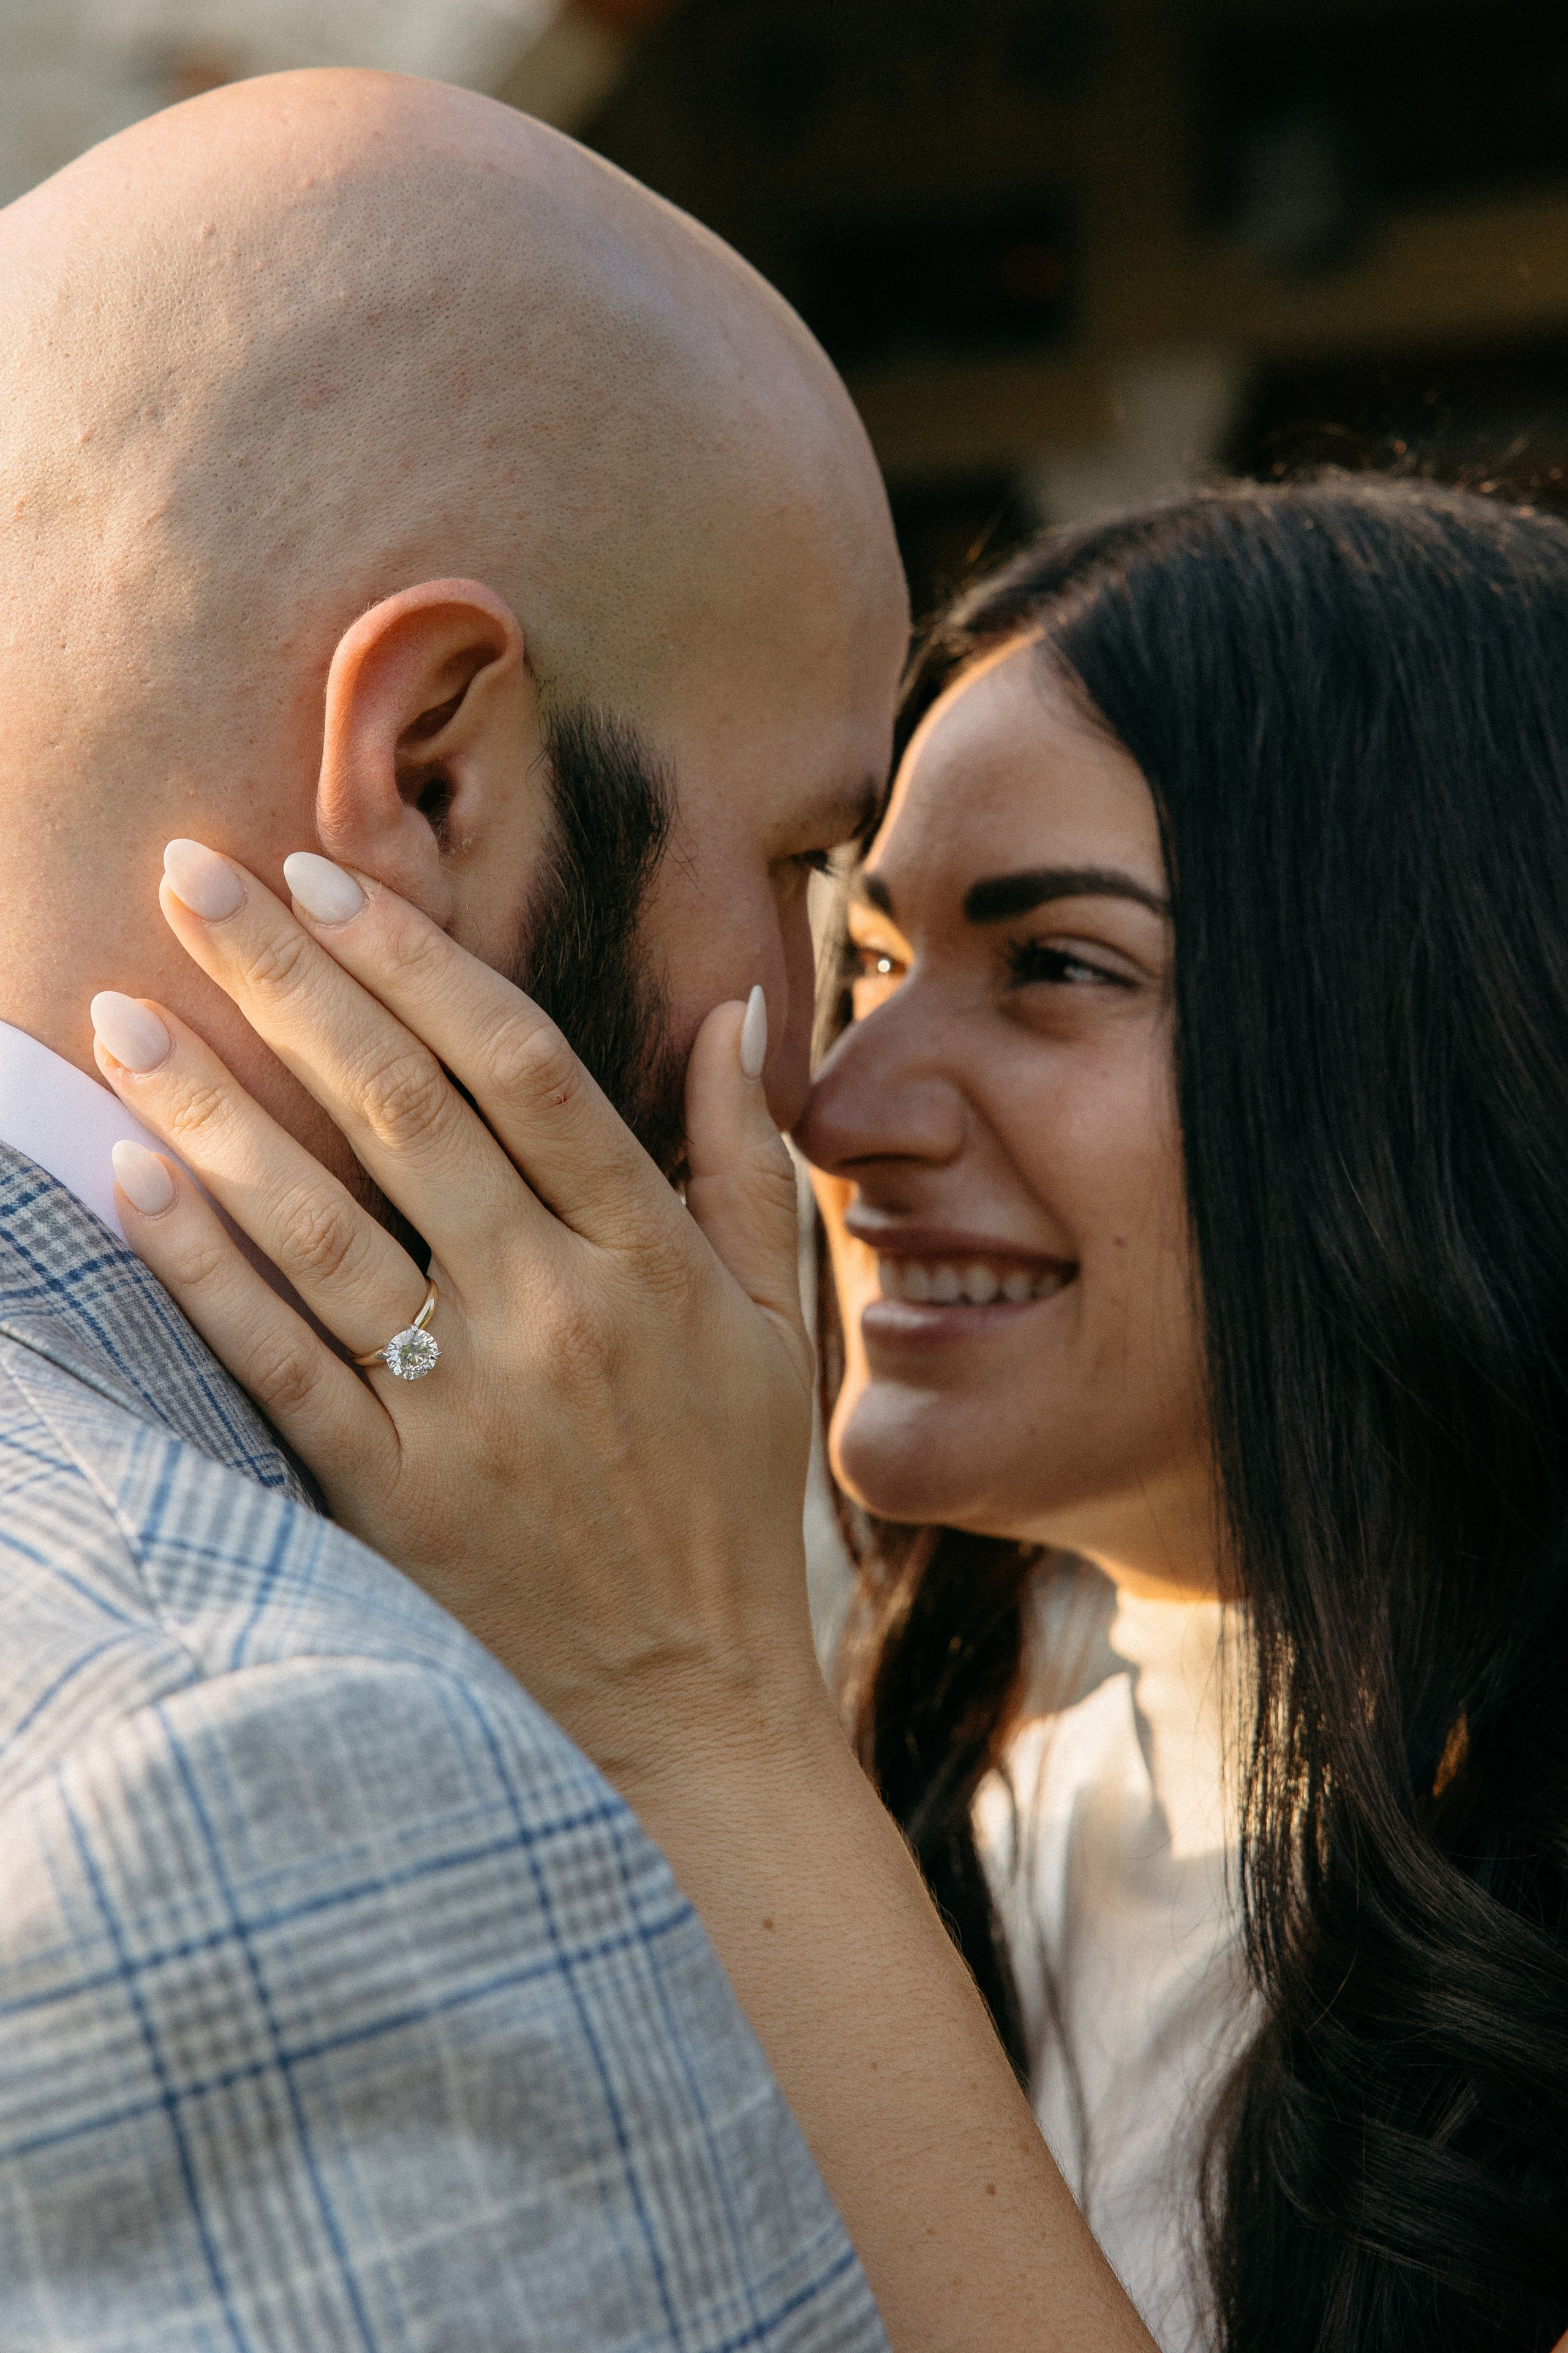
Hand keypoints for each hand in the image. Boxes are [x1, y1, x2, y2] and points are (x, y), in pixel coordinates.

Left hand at [91, 841, 823, 1779]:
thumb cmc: (727, 1499)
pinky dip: (201, 1272)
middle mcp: (557, 1317)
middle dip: (291, 984)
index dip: (418, 964)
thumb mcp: (770, 1325)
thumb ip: (742, 1162)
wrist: (692, 1710)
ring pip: (321, 1230)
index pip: (524, 1070)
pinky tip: (128, 1178)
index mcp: (650, 1259)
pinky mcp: (394, 1505)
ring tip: (118, 1011)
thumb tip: (732, 1011)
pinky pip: (279, 1368)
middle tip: (192, 877)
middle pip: (406, 1116)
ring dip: (211, 1110)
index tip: (328, 878)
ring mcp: (469, 1414)